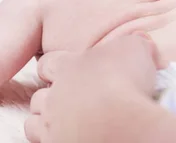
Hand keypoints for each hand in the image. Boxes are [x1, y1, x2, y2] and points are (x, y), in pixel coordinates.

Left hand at [24, 34, 159, 142]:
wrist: (121, 123)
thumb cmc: (126, 82)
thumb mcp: (135, 49)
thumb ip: (133, 42)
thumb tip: (142, 41)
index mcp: (67, 67)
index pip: (47, 64)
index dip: (53, 68)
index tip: (65, 72)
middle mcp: (54, 96)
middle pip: (38, 96)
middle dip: (50, 100)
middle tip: (70, 103)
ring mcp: (52, 123)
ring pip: (33, 123)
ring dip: (46, 123)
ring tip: (65, 125)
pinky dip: (54, 141)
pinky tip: (72, 138)